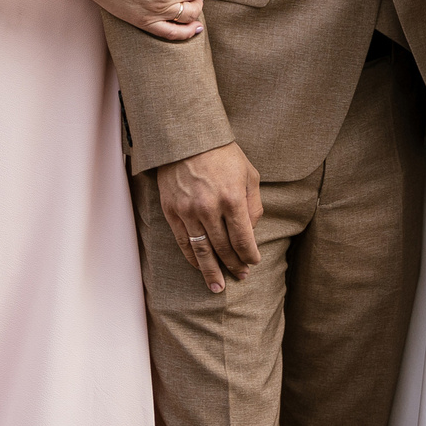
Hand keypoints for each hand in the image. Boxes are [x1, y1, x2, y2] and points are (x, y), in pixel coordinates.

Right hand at [159, 142, 262, 293]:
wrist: (186, 138)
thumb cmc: (222, 153)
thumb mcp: (249, 173)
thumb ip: (254, 204)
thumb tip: (252, 231)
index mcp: (232, 198)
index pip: (243, 238)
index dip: (249, 255)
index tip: (253, 262)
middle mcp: (209, 208)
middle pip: (224, 248)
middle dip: (234, 265)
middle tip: (241, 276)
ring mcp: (188, 211)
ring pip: (202, 251)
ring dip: (211, 271)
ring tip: (218, 287)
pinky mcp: (171, 211)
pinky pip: (183, 242)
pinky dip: (192, 257)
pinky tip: (199, 267)